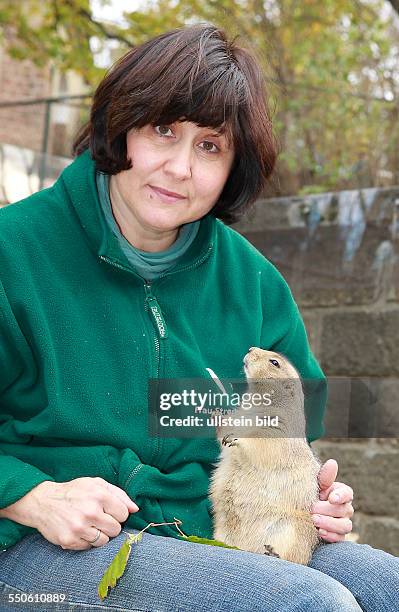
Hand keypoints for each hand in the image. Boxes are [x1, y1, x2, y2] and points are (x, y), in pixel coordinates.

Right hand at [3, 477, 138, 549]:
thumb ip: (119, 494)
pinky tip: (79, 531)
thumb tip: (135, 509)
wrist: (44, 502)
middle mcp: (90, 512)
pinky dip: (86, 542)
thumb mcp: (96, 484)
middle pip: (115, 530)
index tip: (109, 511)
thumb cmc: (74, 491)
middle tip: (98, 519)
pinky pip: (89, 548)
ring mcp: (79, 527)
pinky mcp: (69, 540)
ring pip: (104, 541)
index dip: (117, 514)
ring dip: (99, 535)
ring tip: (89, 526)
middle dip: (110, 525)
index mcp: (100, 495)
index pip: (123, 514)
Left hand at [311, 459, 353, 542]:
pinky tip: (319, 532)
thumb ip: (324, 477)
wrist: (299, 513)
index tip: (331, 498)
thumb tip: (333, 463)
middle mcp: (345, 509)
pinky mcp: (338, 537)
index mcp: (341, 493)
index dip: (341, 496)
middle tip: (312, 509)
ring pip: (345, 526)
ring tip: (314, 520)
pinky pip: (339, 539)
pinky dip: (330, 536)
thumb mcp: (314, 485)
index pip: (347, 493)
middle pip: (344, 511)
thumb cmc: (309, 495)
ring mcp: (343, 523)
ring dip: (329, 523)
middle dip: (327, 510)